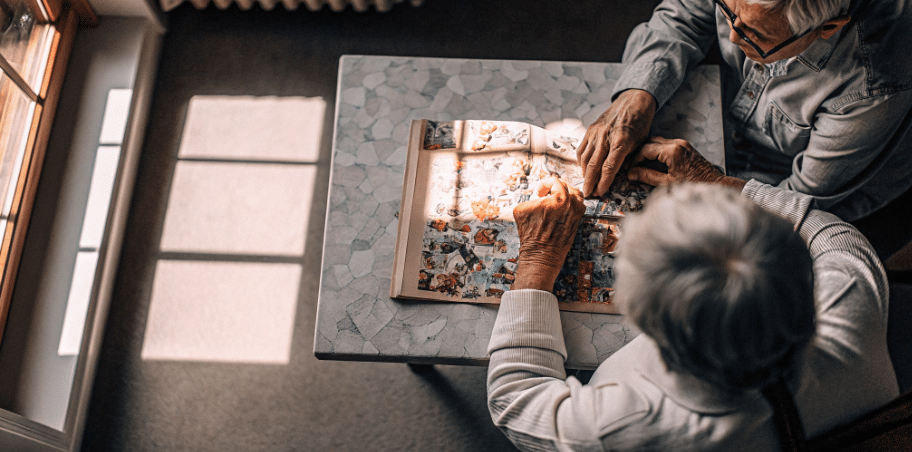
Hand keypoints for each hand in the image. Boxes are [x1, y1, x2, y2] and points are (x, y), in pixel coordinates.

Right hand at [512, 177, 585, 291]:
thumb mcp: (522, 209)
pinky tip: (559, 209)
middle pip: (566, 185)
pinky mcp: (578, 222)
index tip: (537, 193)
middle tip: (544, 196)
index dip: (543, 184)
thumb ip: (531, 197)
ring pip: (575, 194)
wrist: (541, 255)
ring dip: (564, 194)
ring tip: (554, 200)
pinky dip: (570, 203)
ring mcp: (577, 214)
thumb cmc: (530, 235)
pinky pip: (578, 206)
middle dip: (553, 188)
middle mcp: (572, 205)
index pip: (554, 180)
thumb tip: (538, 195)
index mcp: (559, 199)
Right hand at [577, 89, 656, 196]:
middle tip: (589, 194)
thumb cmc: (640, 123)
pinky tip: (584, 169)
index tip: (601, 193)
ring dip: (584, 173)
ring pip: (585, 158)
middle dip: (590, 182)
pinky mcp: (590, 129)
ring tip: (586, 184)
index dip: (603, 182)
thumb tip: (620, 175)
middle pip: (594, 164)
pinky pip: (582, 148)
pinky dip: (581, 161)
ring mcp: (596, 132)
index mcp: (621, 141)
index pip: (609, 167)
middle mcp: (606, 136)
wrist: (633, 101)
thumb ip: (629, 158)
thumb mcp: (641, 143)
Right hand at [628, 136, 746, 189]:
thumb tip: (632, 173)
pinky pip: (666, 144)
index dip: (634, 159)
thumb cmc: (693, 186)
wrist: (714, 185)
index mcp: (672, 151)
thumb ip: (647, 176)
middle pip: (650, 142)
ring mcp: (682, 144)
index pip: (645, 149)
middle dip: (640, 153)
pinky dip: (658, 151)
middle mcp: (677, 143)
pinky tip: (654, 163)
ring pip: (658, 141)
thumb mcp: (667, 183)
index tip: (630, 168)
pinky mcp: (685, 147)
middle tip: (633, 165)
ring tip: (642, 164)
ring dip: (649, 151)